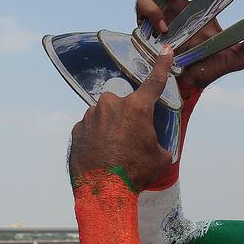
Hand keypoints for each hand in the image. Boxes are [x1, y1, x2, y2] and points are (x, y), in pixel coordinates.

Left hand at [69, 47, 174, 192]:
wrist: (104, 192)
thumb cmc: (135, 173)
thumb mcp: (160, 158)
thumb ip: (158, 142)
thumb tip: (155, 145)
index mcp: (137, 108)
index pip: (154, 81)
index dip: (162, 65)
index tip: (166, 50)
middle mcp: (112, 105)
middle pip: (123, 104)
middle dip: (126, 116)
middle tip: (129, 139)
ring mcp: (91, 116)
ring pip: (104, 115)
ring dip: (110, 128)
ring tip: (113, 152)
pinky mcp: (77, 129)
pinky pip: (90, 128)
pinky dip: (96, 138)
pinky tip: (100, 156)